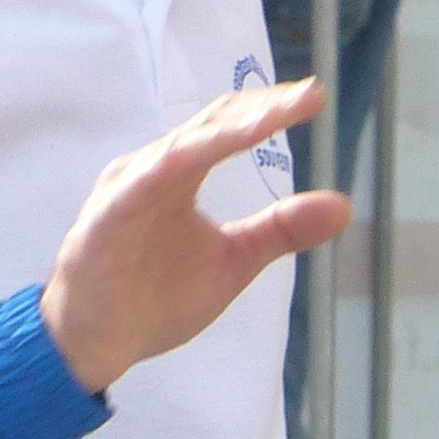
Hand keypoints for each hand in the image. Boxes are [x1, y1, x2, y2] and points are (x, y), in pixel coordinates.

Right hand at [38, 82, 350, 394]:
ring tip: (266, 118)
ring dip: (221, 133)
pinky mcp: (102, 222)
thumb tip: (342, 205)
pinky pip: (134, 189)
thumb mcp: (233, 261)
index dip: (269, 109)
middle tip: (306, 95)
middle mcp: (152, 170)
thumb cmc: (153, 296)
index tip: (315, 96)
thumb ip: (280, 231)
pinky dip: (161, 170)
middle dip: (258, 109)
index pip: (228, 127)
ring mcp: (125, 193)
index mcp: (181, 173)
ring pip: (177, 151)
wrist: (95, 343)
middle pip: (209, 127)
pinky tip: (189, 156)